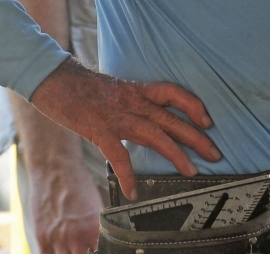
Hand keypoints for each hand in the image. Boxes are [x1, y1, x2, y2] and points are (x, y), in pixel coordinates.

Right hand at [28, 159, 102, 253]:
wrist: (54, 167)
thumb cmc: (77, 182)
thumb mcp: (96, 205)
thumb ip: (98, 229)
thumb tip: (99, 244)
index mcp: (95, 228)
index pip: (101, 251)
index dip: (100, 250)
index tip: (97, 248)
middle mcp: (77, 237)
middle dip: (85, 253)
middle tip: (84, 247)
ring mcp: (58, 239)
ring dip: (70, 253)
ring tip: (72, 245)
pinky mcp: (42, 237)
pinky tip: (59, 249)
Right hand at [31, 59, 220, 199]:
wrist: (54, 79)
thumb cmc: (81, 86)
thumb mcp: (114, 88)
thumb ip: (131, 100)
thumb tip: (144, 115)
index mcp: (136, 90)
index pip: (172, 92)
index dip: (192, 105)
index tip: (207, 120)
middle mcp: (132, 101)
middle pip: (171, 119)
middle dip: (196, 137)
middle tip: (215, 153)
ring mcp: (117, 115)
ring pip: (155, 134)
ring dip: (176, 154)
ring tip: (190, 171)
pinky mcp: (100, 129)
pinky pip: (119, 155)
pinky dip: (128, 175)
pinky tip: (133, 190)